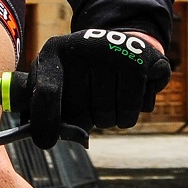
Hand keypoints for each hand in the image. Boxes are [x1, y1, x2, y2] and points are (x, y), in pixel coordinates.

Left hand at [28, 27, 170, 145]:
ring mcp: (115, 51)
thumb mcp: (56, 81)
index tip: (45, 142)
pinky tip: (129, 91)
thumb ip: (50, 111)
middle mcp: (84, 46)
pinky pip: (135, 109)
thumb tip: (65, 138)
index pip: (46, 91)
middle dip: (85, 119)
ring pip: (109, 116)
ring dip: (110, 118)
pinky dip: (132, 112)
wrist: (119, 45)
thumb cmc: (80, 73)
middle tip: (89, 101)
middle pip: (80, 112)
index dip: (45, 122)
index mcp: (55, 52)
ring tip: (109, 94)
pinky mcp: (142, 59)